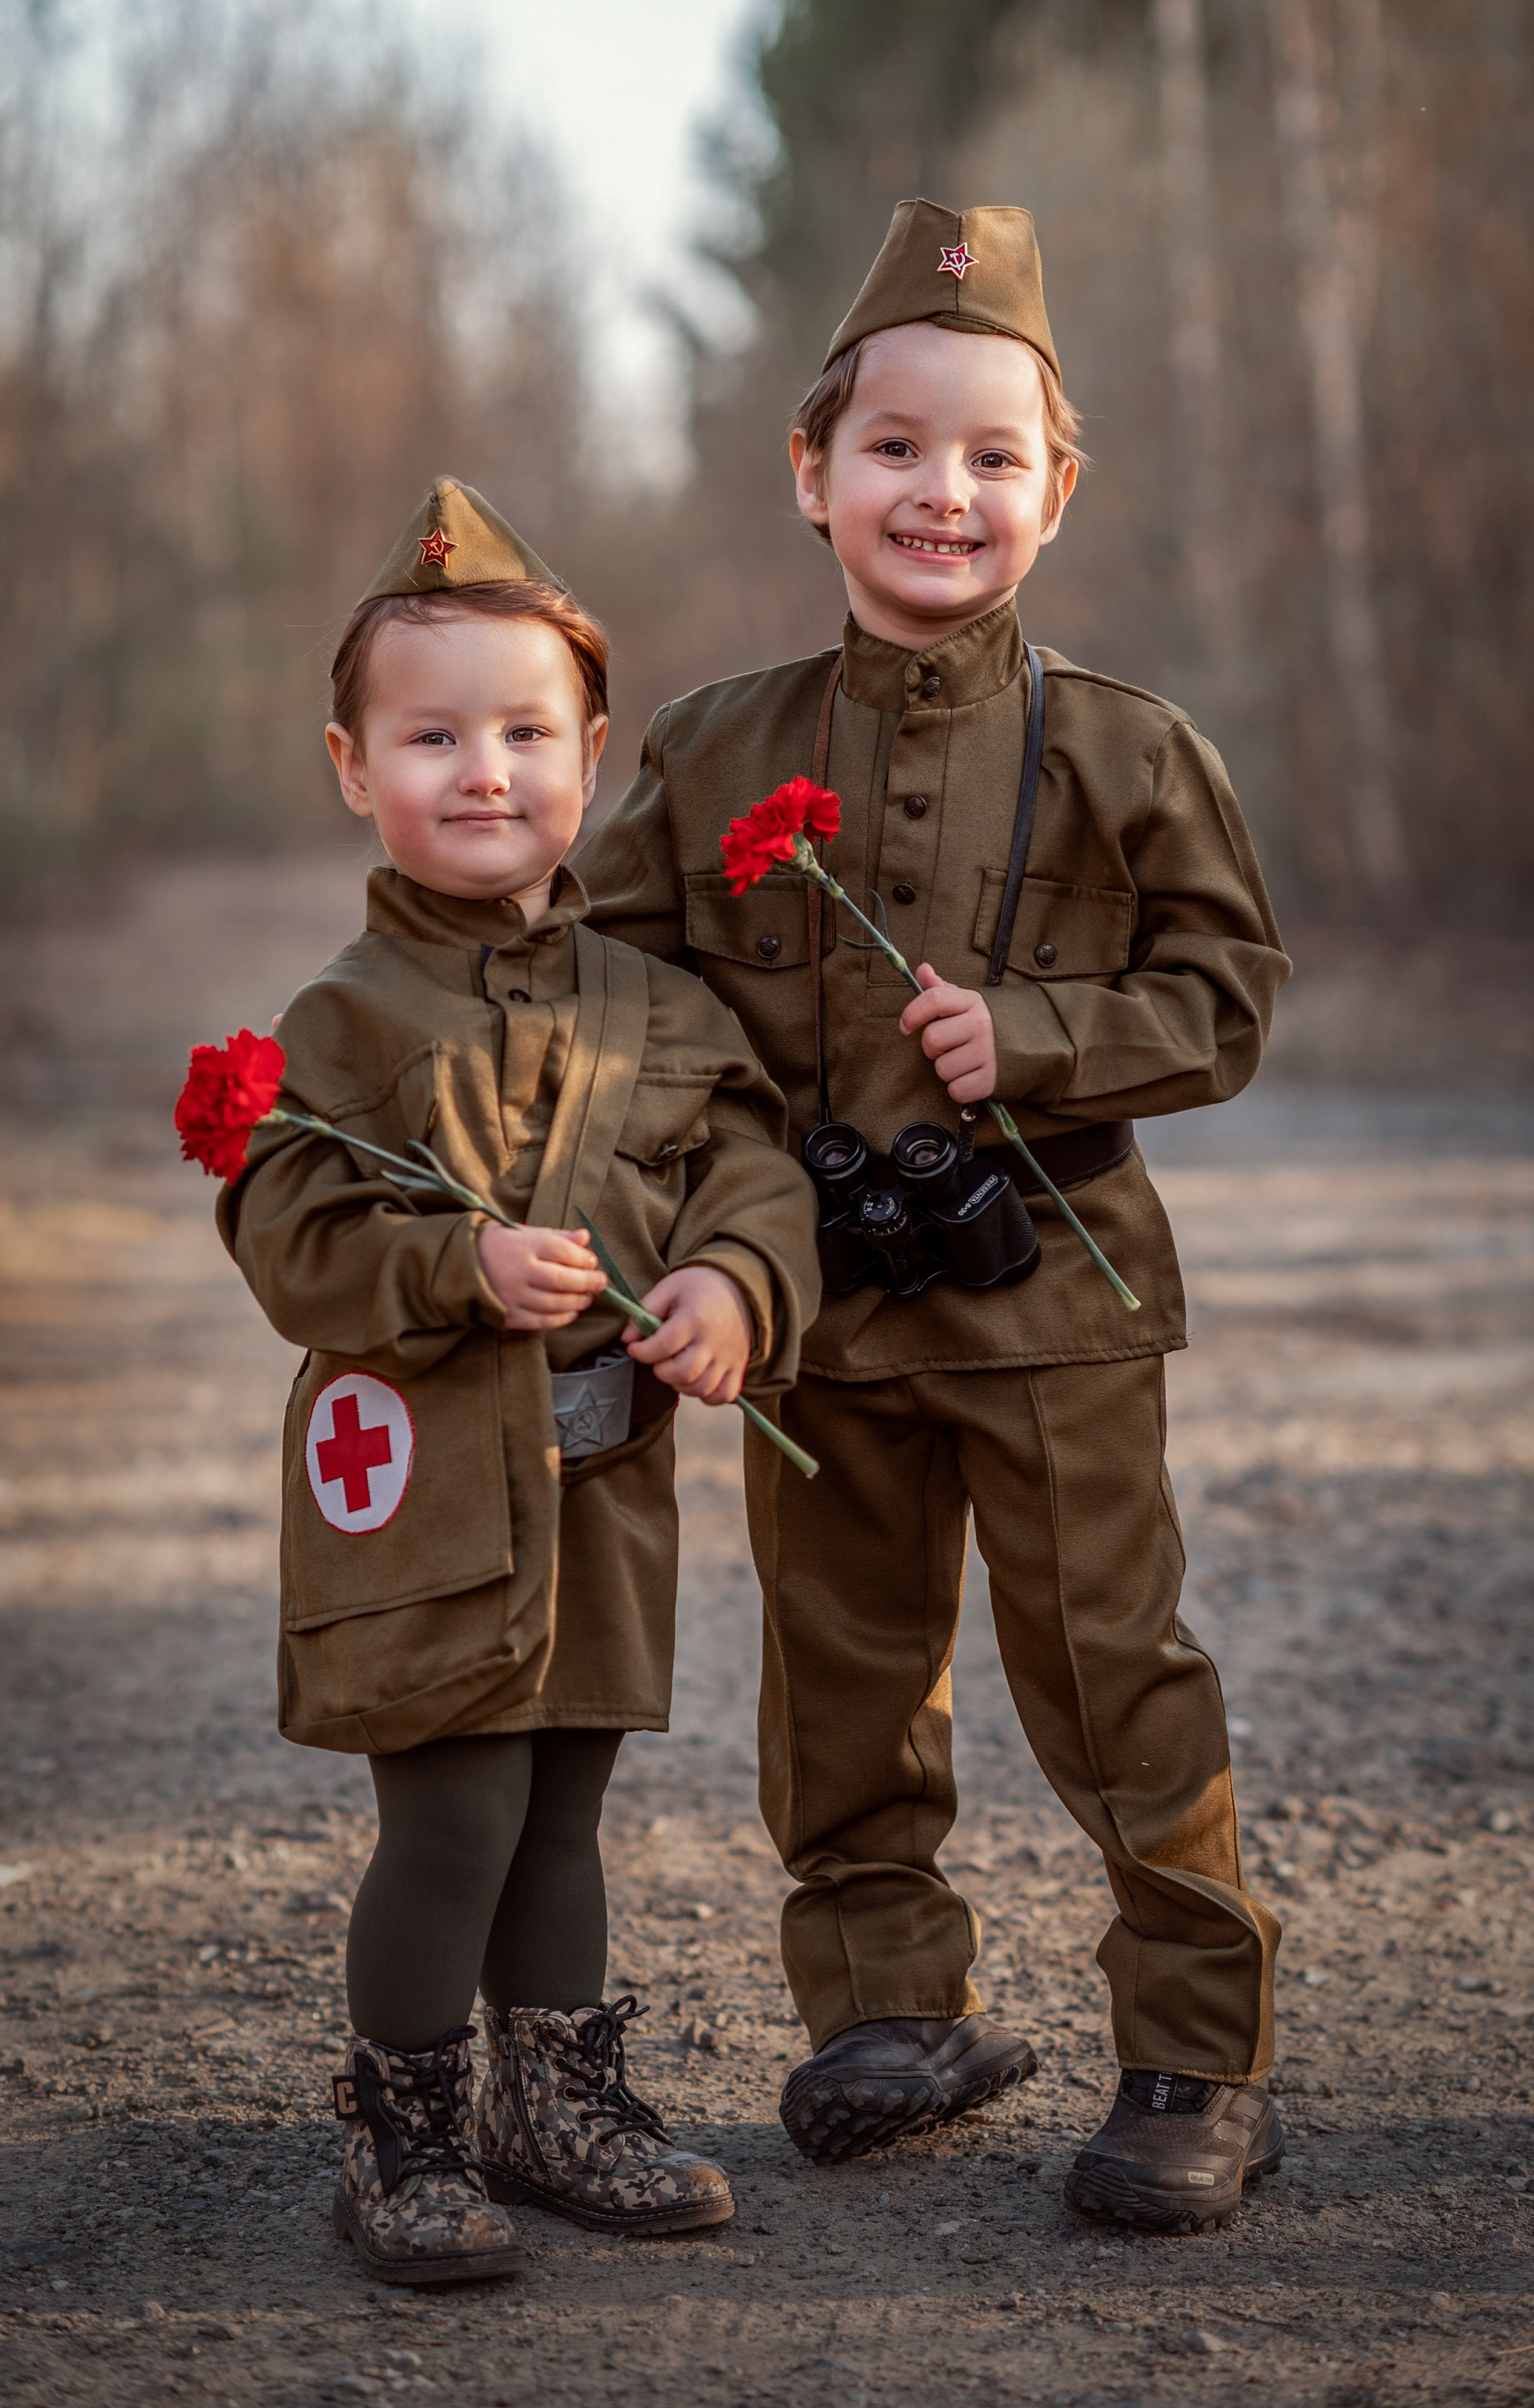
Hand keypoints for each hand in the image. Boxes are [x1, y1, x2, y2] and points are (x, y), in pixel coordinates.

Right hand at [475, 1222, 606, 1331]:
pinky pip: (542, 1321)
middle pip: (561, 1279)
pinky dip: (561, 1318)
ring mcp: (512, 1296)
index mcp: (522, 1245)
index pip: (561, 1251)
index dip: (582, 1257)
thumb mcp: (526, 1234)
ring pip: (555, 1303)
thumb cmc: (501, 1246)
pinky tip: (571, 1312)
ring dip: (577, 1302)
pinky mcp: (509, 1316)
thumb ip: (557, 1236)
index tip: (592, 1261)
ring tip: (586, 1297)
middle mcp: (517, 1271)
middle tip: (600, 1282)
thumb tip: (585, 1237)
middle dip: (587, 1282)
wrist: (463, 1266)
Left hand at [624, 1265, 752, 1404]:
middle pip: (683, 1373)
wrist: (737, 1287)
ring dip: (680, 1384)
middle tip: (658, 1358)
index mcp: (695, 1318)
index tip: (634, 1347)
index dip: (641, 1351)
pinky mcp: (739, 1366)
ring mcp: (729, 1356)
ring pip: (701, 1388)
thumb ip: (646, 1310)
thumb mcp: (669, 1288)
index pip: (663, 1346)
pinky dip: (707, 1394)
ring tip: (675, 1366)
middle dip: (661, 1371)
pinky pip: (724, 1395)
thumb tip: (627, 1338)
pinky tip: (696, 1379)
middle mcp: (715, 1341)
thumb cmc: (698, 1287)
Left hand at [899, 964, 997, 1102]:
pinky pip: (957, 1090)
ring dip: (948, 1069)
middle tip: (949, 1046)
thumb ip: (943, 989)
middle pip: (932, 1039)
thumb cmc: (994, 1022)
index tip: (906, 1026)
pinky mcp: (992, 1080)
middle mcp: (981, 1025)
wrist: (1040, 1041)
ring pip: (942, 1068)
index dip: (912, 1013)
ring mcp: (988, 1053)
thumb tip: (922, 970)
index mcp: (973, 1002)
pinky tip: (972, 1077)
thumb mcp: (971, 1001)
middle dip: (933, 1047)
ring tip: (965, 1061)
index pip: (933, 1000)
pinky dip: (960, 1088)